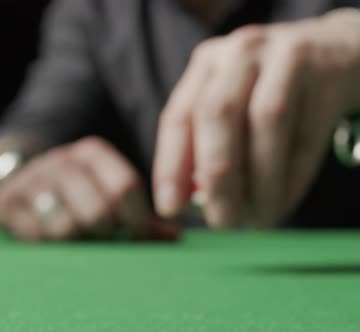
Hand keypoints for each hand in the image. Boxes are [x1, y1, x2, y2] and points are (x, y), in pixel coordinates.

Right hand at [0, 136, 178, 241]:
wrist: (18, 182)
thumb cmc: (77, 192)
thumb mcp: (106, 192)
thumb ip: (140, 214)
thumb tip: (176, 236)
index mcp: (93, 153)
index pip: (126, 186)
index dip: (137, 218)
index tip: (138, 234)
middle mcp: (63, 160)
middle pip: (101, 210)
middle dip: (108, 233)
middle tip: (105, 237)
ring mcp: (33, 180)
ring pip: (70, 226)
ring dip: (80, 240)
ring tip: (80, 235)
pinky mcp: (9, 203)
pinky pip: (40, 236)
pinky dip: (53, 244)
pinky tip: (54, 236)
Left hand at [153, 9, 359, 227]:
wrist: (344, 52)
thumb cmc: (281, 90)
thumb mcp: (242, 102)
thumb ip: (216, 144)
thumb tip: (199, 202)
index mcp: (210, 62)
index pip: (180, 115)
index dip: (171, 165)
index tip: (171, 208)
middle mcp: (243, 52)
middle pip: (219, 114)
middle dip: (218, 177)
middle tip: (223, 223)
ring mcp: (287, 56)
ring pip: (267, 121)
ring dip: (261, 182)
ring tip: (260, 220)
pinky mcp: (328, 73)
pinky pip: (309, 132)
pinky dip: (294, 177)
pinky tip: (285, 204)